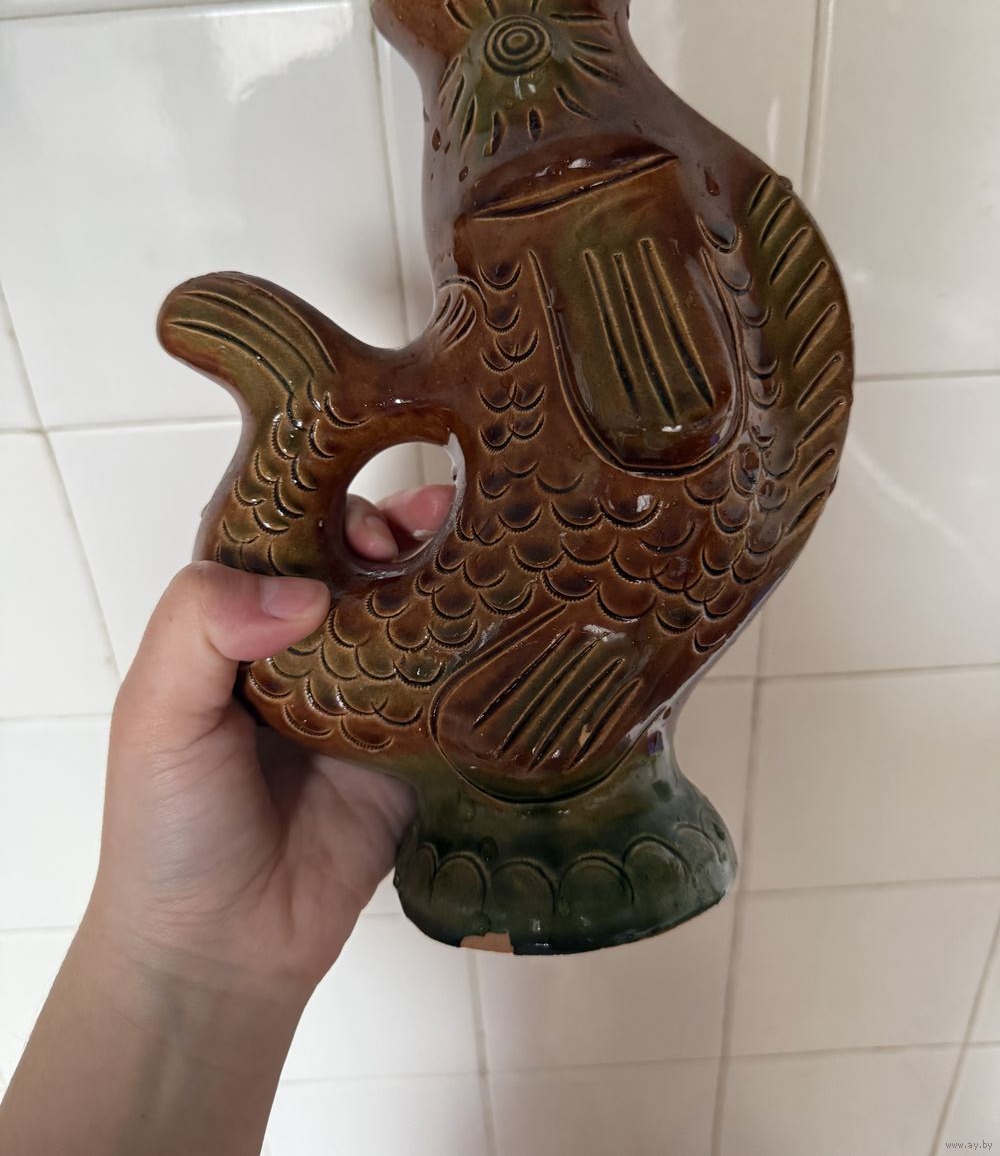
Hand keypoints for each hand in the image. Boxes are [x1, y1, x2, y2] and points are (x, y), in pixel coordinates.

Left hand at [87, 483, 454, 1004]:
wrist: (222, 948)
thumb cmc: (168, 827)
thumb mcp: (156, 713)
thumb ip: (199, 626)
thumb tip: (304, 593)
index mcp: (238, 627)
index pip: (285, 539)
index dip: (321, 506)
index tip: (358, 497)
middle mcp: (306, 652)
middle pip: (359, 568)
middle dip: (396, 532)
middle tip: (429, 521)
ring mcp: (366, 698)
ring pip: (413, 616)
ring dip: (445, 574)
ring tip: (477, 543)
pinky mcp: (412, 748)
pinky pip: (452, 690)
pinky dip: (480, 651)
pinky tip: (510, 616)